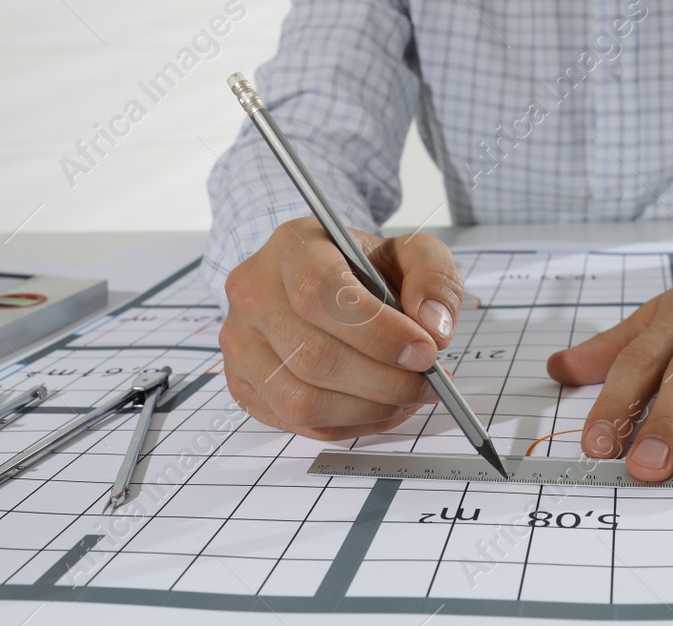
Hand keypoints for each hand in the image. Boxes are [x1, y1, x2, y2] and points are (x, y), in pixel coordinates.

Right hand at [219, 217, 462, 440]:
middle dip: (383, 380)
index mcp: (291, 248)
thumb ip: (433, 277)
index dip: (377, 332)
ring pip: (301, 400)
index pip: (319, 293)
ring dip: (368, 409)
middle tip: (428, 382)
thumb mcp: (409, 253)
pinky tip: (380, 406)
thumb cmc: (365, 268)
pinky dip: (350, 425)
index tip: (425, 351)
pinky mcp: (243, 384)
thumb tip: (433, 327)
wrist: (324, 281)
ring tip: (407, 396)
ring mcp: (240, 343)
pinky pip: (297, 423)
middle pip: (312, 355)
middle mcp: (253, 293)